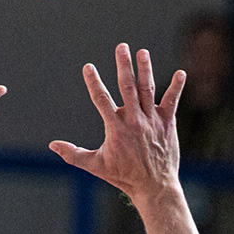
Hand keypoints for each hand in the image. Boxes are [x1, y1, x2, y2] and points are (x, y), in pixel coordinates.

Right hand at [49, 43, 183, 202]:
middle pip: (128, 87)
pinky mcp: (167, 123)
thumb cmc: (123, 176)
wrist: (154, 186)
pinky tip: (180, 73)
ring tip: (142, 52)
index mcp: (116, 128)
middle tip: (121, 47)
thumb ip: (73, 154)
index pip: (101, 100)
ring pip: (148, 90)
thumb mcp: (95, 165)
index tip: (88, 67)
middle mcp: (134, 120)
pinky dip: (176, 87)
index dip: (93, 82)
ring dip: (145, 69)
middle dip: (124, 65)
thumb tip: (53, 145)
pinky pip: (172, 101)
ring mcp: (152, 120)